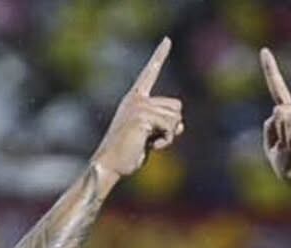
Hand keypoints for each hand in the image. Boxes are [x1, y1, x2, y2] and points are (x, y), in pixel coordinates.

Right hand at [90, 37, 183, 183]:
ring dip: (169, 135)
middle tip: (154, 139)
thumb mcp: (149, 137)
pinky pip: (170, 127)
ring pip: (175, 117)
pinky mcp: (142, 117)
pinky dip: (166, 141)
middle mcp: (137, 98)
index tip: (167, 40)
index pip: (150, 73)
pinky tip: (151, 146)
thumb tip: (181, 125)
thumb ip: (163, 126)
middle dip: (172, 126)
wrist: (109, 165)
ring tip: (150, 143)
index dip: (159, 55)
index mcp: (135, 99)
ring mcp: (139, 106)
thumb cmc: (127, 154)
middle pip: (176, 106)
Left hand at [260, 47, 290, 197]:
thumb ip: (271, 132)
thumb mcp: (275, 155)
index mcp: (286, 116)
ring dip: (290, 142)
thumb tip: (279, 110)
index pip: (278, 90)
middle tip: (290, 150)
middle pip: (278, 113)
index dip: (271, 71)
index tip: (264, 51)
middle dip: (280, 136)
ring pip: (289, 120)